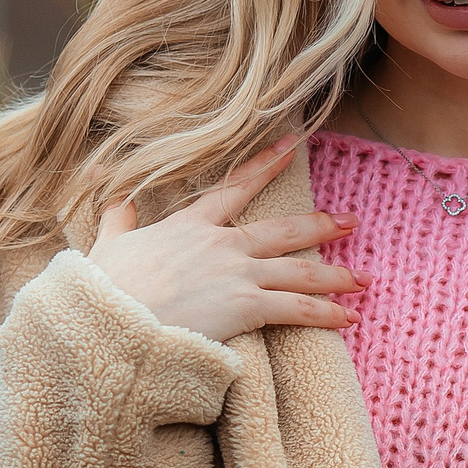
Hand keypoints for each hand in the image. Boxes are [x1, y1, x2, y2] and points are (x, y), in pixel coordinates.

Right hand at [88, 137, 366, 341]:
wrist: (110, 322)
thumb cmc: (104, 289)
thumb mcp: (107, 242)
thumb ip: (116, 213)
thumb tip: (102, 176)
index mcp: (189, 226)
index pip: (235, 187)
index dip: (265, 165)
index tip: (291, 145)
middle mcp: (221, 245)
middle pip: (283, 230)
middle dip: (322, 225)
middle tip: (352, 220)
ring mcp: (237, 274)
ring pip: (300, 270)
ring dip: (337, 276)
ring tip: (365, 279)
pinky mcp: (246, 307)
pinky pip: (297, 309)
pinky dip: (328, 313)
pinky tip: (352, 317)